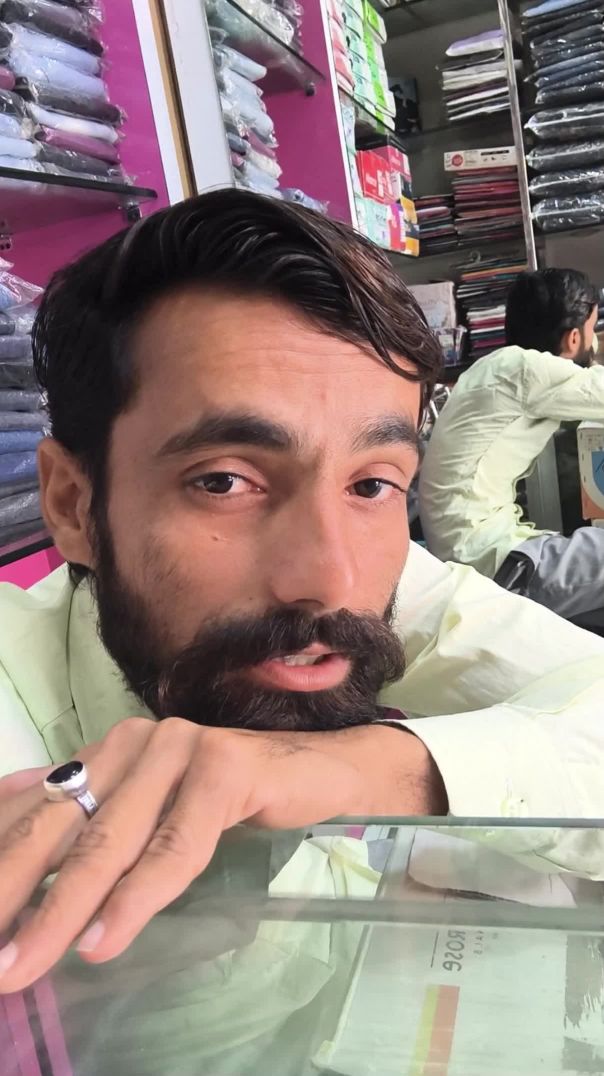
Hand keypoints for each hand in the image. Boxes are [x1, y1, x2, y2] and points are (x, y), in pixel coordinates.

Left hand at [0, 718, 444, 991]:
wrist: (324, 772)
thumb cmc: (234, 797)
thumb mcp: (152, 810)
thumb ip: (92, 813)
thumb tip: (13, 802)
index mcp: (111, 750)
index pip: (40, 811)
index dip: (2, 864)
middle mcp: (137, 741)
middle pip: (63, 825)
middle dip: (13, 891)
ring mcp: (181, 749)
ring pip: (112, 840)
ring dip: (62, 909)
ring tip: (24, 962)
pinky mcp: (224, 769)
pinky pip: (174, 846)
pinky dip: (137, 897)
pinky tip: (105, 940)